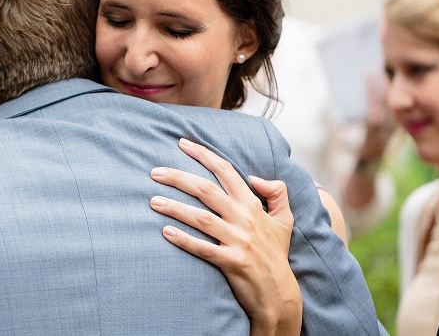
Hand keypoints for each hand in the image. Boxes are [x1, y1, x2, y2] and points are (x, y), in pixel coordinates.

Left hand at [149, 138, 300, 335]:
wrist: (280, 294)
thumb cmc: (276, 254)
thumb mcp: (285, 220)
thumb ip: (277, 192)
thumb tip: (255, 176)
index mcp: (253, 205)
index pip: (226, 171)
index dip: (204, 155)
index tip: (182, 144)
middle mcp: (245, 219)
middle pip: (207, 190)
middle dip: (179, 178)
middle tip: (155, 172)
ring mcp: (238, 241)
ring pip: (202, 218)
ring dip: (175, 208)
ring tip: (152, 201)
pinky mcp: (232, 262)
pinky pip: (203, 248)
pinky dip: (184, 239)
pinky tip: (165, 232)